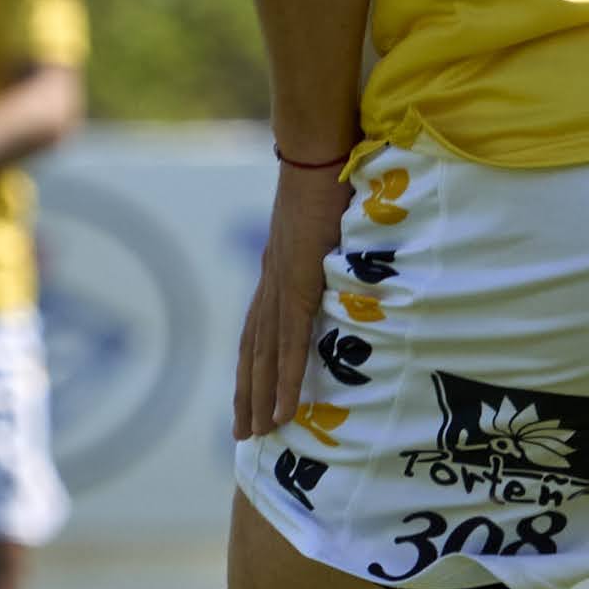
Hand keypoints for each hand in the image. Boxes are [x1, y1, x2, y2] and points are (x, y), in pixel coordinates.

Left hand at [232, 159, 354, 445]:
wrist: (318, 152)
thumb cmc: (329, 176)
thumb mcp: (329, 220)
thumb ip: (329, 245)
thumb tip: (345, 253)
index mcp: (277, 270)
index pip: (257, 329)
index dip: (251, 366)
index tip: (248, 397)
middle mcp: (271, 283)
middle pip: (252, 352)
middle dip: (247, 394)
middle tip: (243, 435)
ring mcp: (282, 286)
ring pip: (265, 357)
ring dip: (261, 398)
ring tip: (259, 434)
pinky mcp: (299, 285)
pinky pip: (290, 344)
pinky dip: (285, 380)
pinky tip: (284, 408)